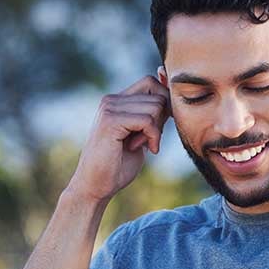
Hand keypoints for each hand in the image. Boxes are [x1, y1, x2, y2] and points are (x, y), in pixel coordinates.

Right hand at [67, 75, 170, 201]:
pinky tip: (145, 149)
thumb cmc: (118, 165)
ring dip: (157, 130)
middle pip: (157, 93)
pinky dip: (153, 136)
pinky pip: (147, 120)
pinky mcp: (111, 121)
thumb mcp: (140, 135)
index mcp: (116, 100)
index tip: (161, 125)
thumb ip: (152, 117)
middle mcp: (111, 100)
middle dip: (162, 118)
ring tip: (143, 145)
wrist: (96, 186)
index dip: (164, 100)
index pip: (150, 82)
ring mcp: (109, 108)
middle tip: (150, 139)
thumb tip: (172, 98)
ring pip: (155, 106)